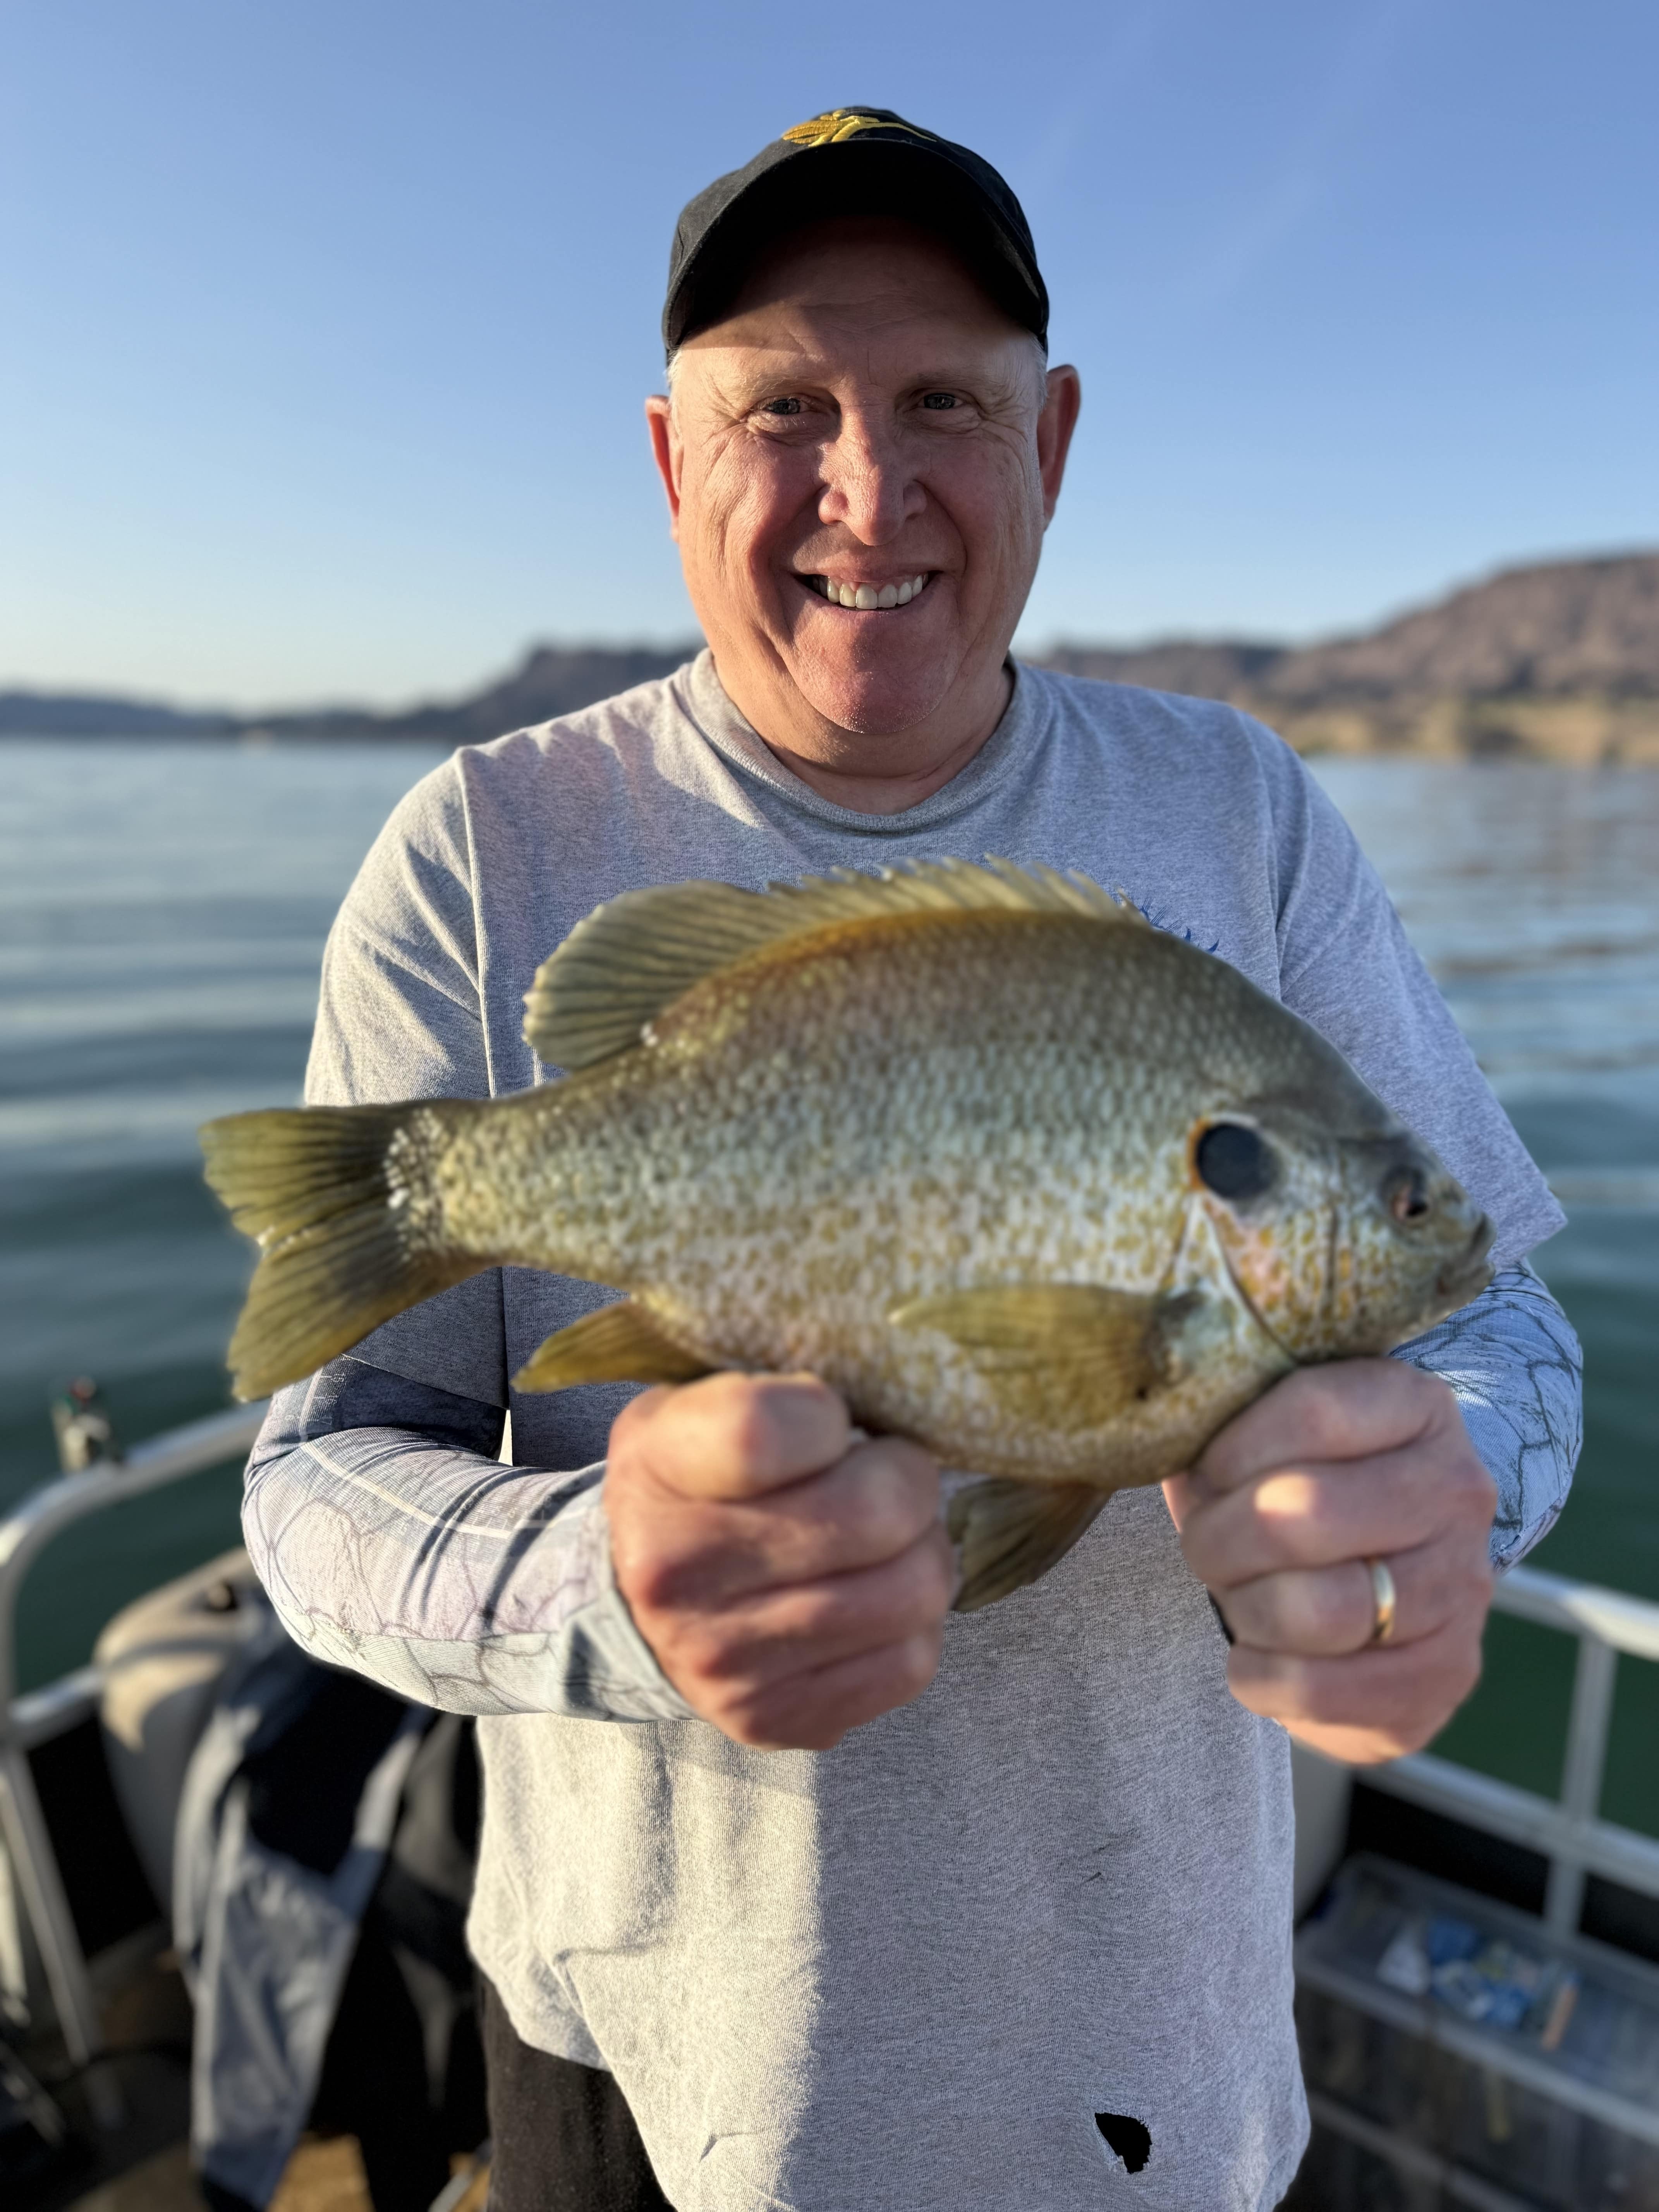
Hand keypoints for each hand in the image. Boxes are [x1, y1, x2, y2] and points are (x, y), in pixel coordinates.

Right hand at [605, 1372, 952, 1749]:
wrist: (632, 1604)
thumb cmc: (692, 1480)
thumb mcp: (698, 1401)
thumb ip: (776, 1383)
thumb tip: (896, 1392)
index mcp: (657, 1466)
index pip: (764, 1432)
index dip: (829, 1414)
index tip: (830, 1420)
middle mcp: (677, 1574)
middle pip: (876, 1515)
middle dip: (909, 1479)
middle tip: (890, 1472)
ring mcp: (726, 1661)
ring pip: (911, 1591)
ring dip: (923, 1550)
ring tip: (891, 1535)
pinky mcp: (776, 1720)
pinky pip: (909, 1663)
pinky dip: (913, 1622)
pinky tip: (877, 1594)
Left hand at [1164, 1361, 1496, 1764]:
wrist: (1385, 1565)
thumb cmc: (1303, 1483)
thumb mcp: (1273, 1428)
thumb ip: (1228, 1421)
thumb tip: (1164, 1435)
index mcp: (1418, 1406)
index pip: (1314, 1412)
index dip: (1232, 1448)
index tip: (1206, 1471)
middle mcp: (1457, 1492)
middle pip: (1304, 1512)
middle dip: (1220, 1538)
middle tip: (1203, 1546)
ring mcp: (1463, 1588)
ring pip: (1316, 1610)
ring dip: (1243, 1608)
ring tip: (1235, 1597)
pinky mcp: (1445, 1676)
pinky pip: (1322, 1690)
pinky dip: (1260, 1678)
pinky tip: (1253, 1656)